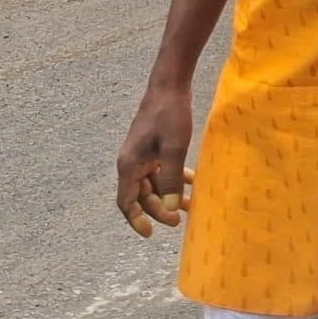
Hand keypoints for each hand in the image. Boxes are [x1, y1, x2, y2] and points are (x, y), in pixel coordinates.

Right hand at [115, 83, 194, 238]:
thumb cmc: (170, 114)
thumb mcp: (174, 148)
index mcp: (129, 165)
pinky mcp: (153, 147)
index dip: (136, 220)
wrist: (170, 84)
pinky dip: (173, 178)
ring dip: (167, 195)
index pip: (126, 202)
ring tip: (188, 205)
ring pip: (152, 184)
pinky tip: (191, 181)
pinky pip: (160, 170)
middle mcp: (132, 162)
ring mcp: (142, 154)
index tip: (150, 233)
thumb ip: (171, 179)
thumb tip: (168, 208)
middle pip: (141, 195)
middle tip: (178, 220)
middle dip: (158, 209)